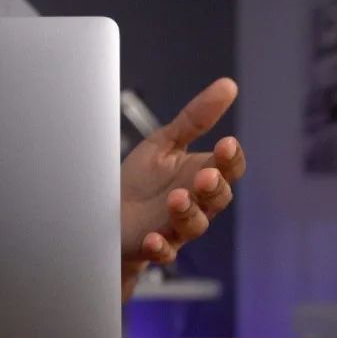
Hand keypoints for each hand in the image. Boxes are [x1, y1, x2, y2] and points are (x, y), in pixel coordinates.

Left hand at [119, 78, 245, 299]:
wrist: (107, 213)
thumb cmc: (140, 180)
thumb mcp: (164, 143)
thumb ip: (195, 119)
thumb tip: (228, 85)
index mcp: (201, 174)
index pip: (229, 167)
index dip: (230, 158)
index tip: (225, 143)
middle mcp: (196, 203)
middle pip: (218, 198)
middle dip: (213, 187)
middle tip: (205, 175)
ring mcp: (176, 227)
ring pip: (194, 225)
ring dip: (188, 213)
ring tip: (177, 198)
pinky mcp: (153, 246)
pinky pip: (163, 252)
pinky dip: (161, 248)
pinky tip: (154, 239)